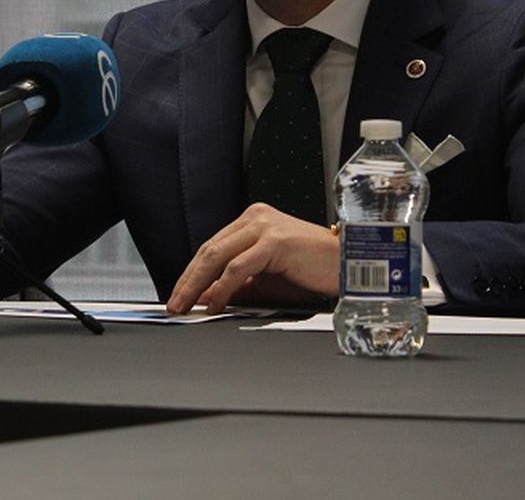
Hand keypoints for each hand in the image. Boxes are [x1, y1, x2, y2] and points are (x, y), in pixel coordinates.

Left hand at [166, 203, 338, 313]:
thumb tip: (205, 298)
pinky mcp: (275, 242)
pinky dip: (222, 288)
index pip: (212, 247)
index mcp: (253, 221)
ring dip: (198, 285)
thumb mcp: (266, 280)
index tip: (179, 295)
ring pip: (218, 256)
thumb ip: (237, 285)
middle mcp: (256, 218)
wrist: (349, 266)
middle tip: (175, 304)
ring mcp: (265, 227)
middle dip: (188, 280)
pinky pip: (239, 268)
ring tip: (187, 307)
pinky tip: (215, 304)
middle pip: (210, 250)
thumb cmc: (313, 271)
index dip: (192, 273)